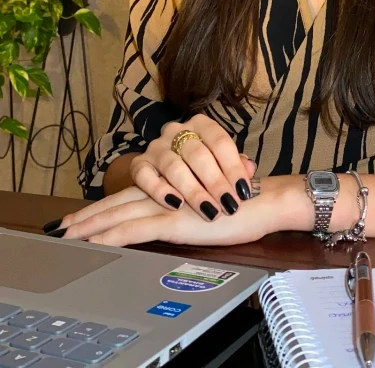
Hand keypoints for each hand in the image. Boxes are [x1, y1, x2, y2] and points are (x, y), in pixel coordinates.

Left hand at [55, 186, 272, 247]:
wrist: (263, 200)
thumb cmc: (242, 198)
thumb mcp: (210, 195)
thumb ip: (191, 196)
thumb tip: (177, 202)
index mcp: (171, 183)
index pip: (130, 192)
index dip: (103, 204)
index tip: (80, 216)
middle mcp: (166, 187)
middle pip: (118, 200)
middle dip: (86, 216)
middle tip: (59, 228)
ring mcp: (168, 202)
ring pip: (120, 211)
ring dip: (90, 225)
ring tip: (67, 236)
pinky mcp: (175, 218)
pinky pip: (137, 227)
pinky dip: (113, 235)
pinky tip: (95, 243)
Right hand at [129, 115, 256, 220]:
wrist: (165, 170)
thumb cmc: (202, 167)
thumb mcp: (221, 161)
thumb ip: (236, 164)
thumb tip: (249, 168)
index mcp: (200, 124)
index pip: (220, 141)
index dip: (233, 167)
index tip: (244, 191)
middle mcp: (176, 130)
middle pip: (198, 154)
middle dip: (216, 182)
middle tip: (229, 205)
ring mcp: (155, 147)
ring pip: (173, 167)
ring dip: (194, 191)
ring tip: (210, 211)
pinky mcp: (138, 165)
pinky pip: (145, 177)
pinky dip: (160, 191)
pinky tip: (177, 205)